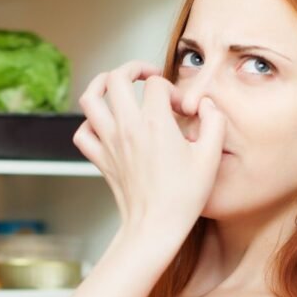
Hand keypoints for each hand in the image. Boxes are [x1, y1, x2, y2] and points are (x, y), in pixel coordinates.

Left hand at [72, 60, 225, 235]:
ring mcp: (109, 142)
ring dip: (101, 84)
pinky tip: (105, 123)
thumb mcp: (210, 158)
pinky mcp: (100, 159)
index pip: (157, 85)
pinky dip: (90, 122)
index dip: (172, 90)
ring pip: (90, 98)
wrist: (154, 227)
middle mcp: (127, 128)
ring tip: (115, 83)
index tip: (182, 109)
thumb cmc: (183, 197)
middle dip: (133, 69)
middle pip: (116, 78)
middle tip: (146, 76)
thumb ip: (214, 123)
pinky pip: (82, 131)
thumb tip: (207, 105)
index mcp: (155, 124)